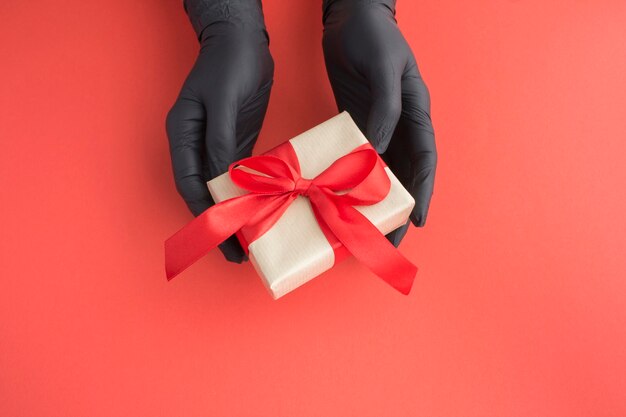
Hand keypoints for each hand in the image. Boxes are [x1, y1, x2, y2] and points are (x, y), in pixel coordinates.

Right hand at [166, 0, 273, 262]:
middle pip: (204, 193)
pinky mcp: (236, 141)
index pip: (191, 184)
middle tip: (237, 254)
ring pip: (222, 189)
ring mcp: (216, 144)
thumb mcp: (224, 102)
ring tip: (251, 242)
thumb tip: (224, 180)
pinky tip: (261, 212)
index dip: (205, 214)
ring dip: (235, 215)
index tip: (223, 238)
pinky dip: (248, 196)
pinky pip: (241, 177)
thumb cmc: (230, 64)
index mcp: (183, 134)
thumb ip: (222, 141)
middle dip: (219, 223)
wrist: (244, 40)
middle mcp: (196, 144)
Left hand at [322, 0, 436, 245]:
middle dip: (399, 206)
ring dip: (376, 198)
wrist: (350, 14)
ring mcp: (378, 125)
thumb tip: (379, 150)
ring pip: (382, 169)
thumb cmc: (373, 36)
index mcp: (416, 112)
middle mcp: (400, 124)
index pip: (424, 159)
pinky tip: (342, 196)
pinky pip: (357, 155)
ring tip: (366, 226)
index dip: (422, 191)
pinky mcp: (355, 121)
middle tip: (388, 237)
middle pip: (404, 173)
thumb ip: (385, 109)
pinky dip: (353, 178)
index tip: (417, 220)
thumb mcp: (383, 70)